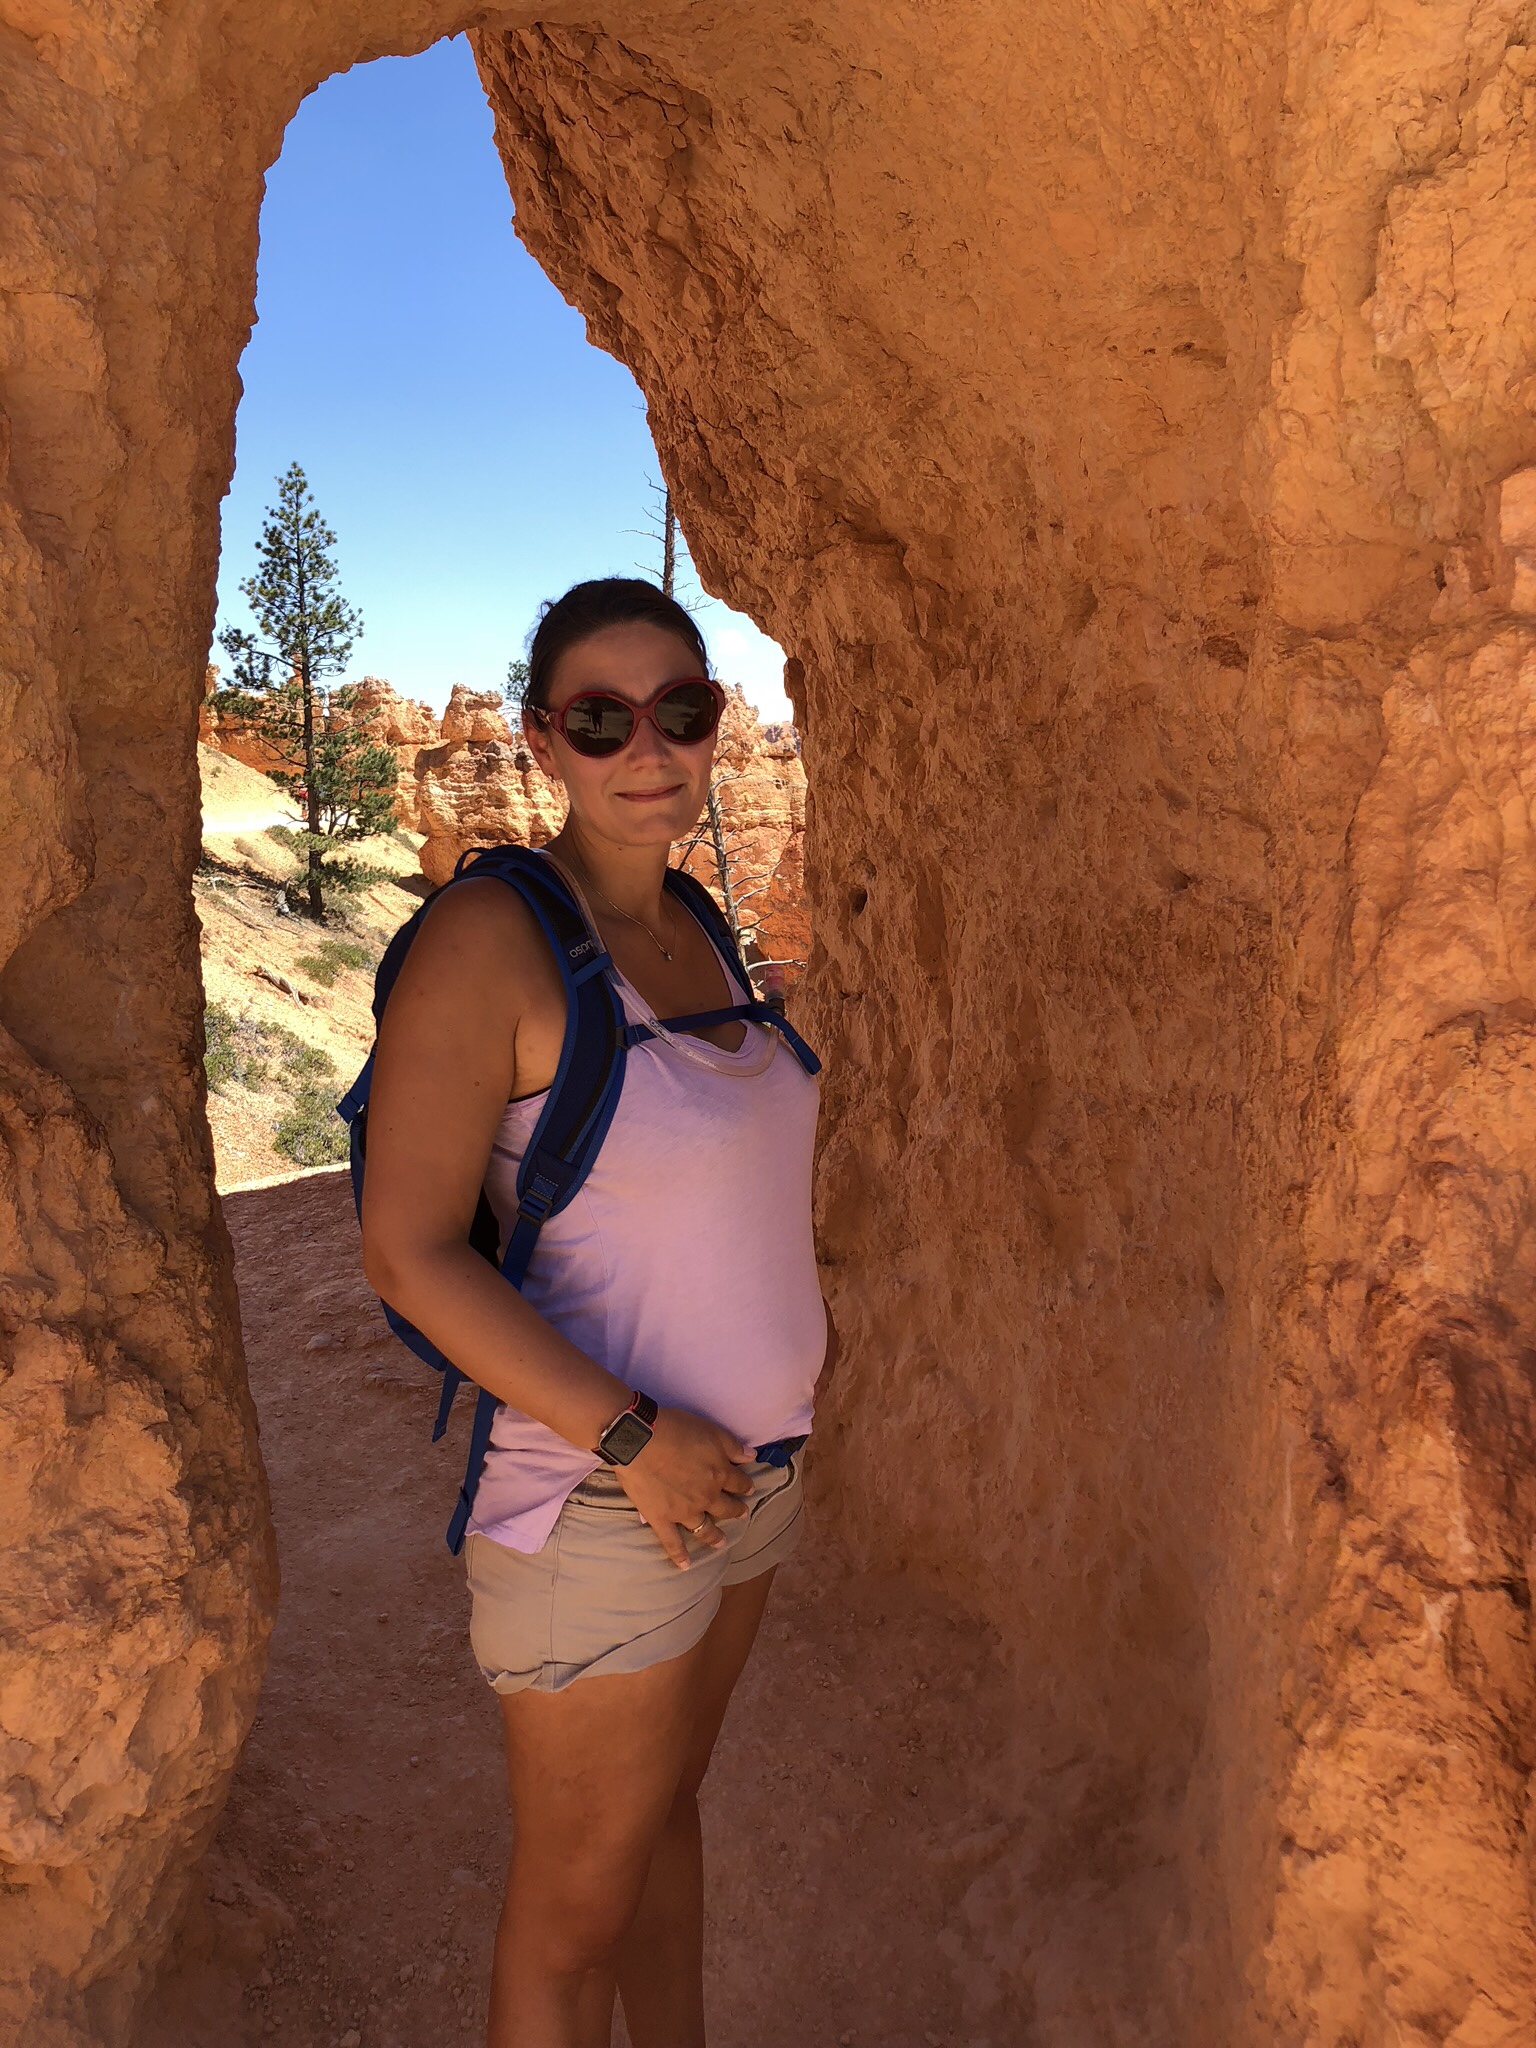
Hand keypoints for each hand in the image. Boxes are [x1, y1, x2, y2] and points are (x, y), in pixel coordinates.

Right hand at [616, 1406, 754, 1568]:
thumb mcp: (712, 1431)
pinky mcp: (661, 1519)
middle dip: (735, 1511)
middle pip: (725, 1507)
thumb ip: (733, 1447)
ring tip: (721, 1541)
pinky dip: (679, 1555)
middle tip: (741, 1514)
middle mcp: (706, 1496)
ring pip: (704, 1528)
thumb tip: (752, 1458)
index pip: (739, 1482)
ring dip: (714, 1536)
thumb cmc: (675, 1429)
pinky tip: (685, 1566)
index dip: (745, 1485)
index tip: (748, 1488)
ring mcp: (684, 1511)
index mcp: (719, 1473)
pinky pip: (672, 1542)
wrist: (640, 1440)